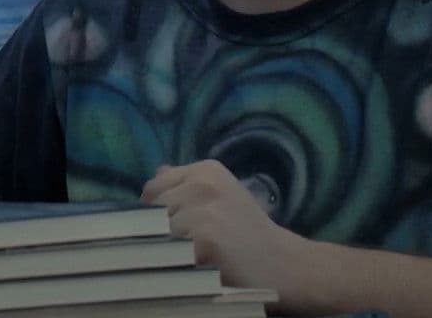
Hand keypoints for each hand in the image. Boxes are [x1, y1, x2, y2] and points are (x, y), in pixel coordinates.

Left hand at [140, 160, 303, 300]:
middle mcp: (202, 183)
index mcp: (205, 169)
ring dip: (167, 247)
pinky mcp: (202, 239)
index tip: (174, 225)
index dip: (156, 210)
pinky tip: (198, 263)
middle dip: (159, 228)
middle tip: (185, 242)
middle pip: (151, 209)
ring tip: (192, 253)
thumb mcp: (220, 194)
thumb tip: (156, 172)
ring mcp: (202, 211)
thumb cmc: (246, 229)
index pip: (153, 188)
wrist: (280, 262)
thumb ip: (186, 183)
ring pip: (156, 232)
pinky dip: (177, 262)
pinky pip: (168, 252)